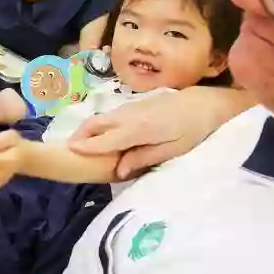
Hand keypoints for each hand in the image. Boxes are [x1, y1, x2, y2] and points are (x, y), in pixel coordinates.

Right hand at [68, 87, 255, 178]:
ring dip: (88, 129)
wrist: (205, 103)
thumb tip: (119, 170)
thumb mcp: (173, 150)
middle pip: (96, 123)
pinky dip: (100, 125)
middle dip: (80, 134)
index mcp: (138, 129)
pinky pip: (111, 115)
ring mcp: (131, 107)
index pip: (105, 139)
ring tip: (80, 145)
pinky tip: (102, 136)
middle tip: (68, 150)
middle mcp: (129, 115)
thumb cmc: (192, 130)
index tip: (69, 152)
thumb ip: (144, 158)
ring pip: (102, 117)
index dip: (86, 146)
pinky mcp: (135, 105)